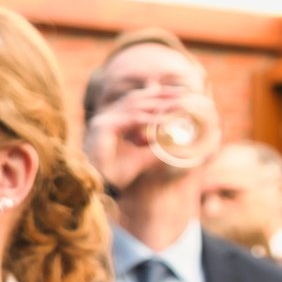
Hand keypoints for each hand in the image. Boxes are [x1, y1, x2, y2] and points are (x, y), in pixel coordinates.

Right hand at [83, 89, 219, 189]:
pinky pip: (130, 120)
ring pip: (135, 105)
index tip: (180, 93)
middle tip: (185, 93)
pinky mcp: (103, 127)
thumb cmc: (114, 174)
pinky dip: (149, 120)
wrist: (97, 188)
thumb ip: (154, 148)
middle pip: (137, 98)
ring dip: (159, 103)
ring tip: (179, 104)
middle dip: (162, 94)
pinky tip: (164, 120)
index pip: (137, 100)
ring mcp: (103, 120)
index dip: (158, 94)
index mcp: (113, 120)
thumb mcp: (140, 158)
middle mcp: (107, 117)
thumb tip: (176, 143)